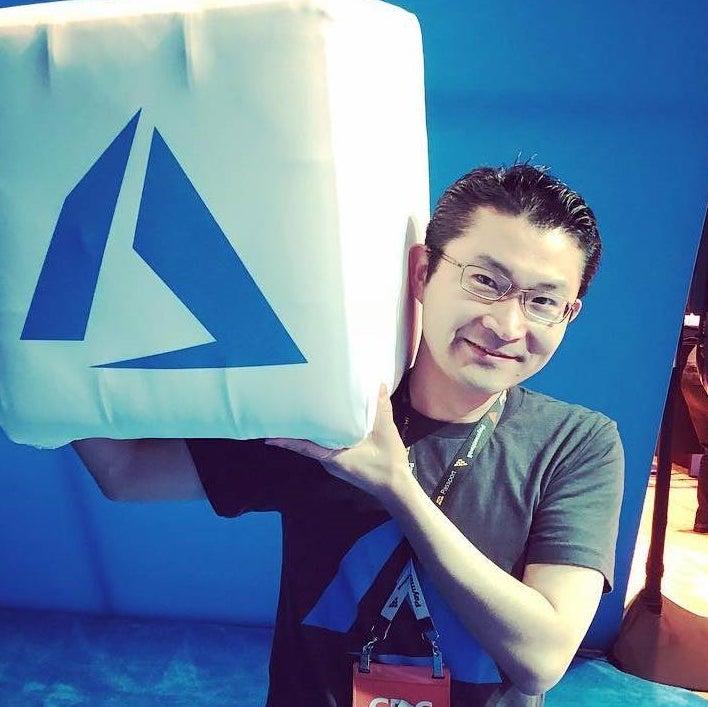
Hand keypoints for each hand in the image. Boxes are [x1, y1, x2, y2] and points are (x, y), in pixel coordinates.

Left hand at [266, 384, 409, 497]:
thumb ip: (380, 408)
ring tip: (302, 412)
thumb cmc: (387, 461)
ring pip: (316, 443)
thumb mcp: (385, 432)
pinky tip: (326, 423)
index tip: (268, 437)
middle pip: (307, 442)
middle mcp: (328, 458)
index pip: (303, 446)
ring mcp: (334, 460)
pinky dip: (323, 434)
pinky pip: (326, 445)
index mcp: (332, 454)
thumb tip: (379, 384)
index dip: (286, 441)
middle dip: (296, 430)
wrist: (395, 485)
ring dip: (309, 431)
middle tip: (284, 412)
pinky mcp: (341, 460)